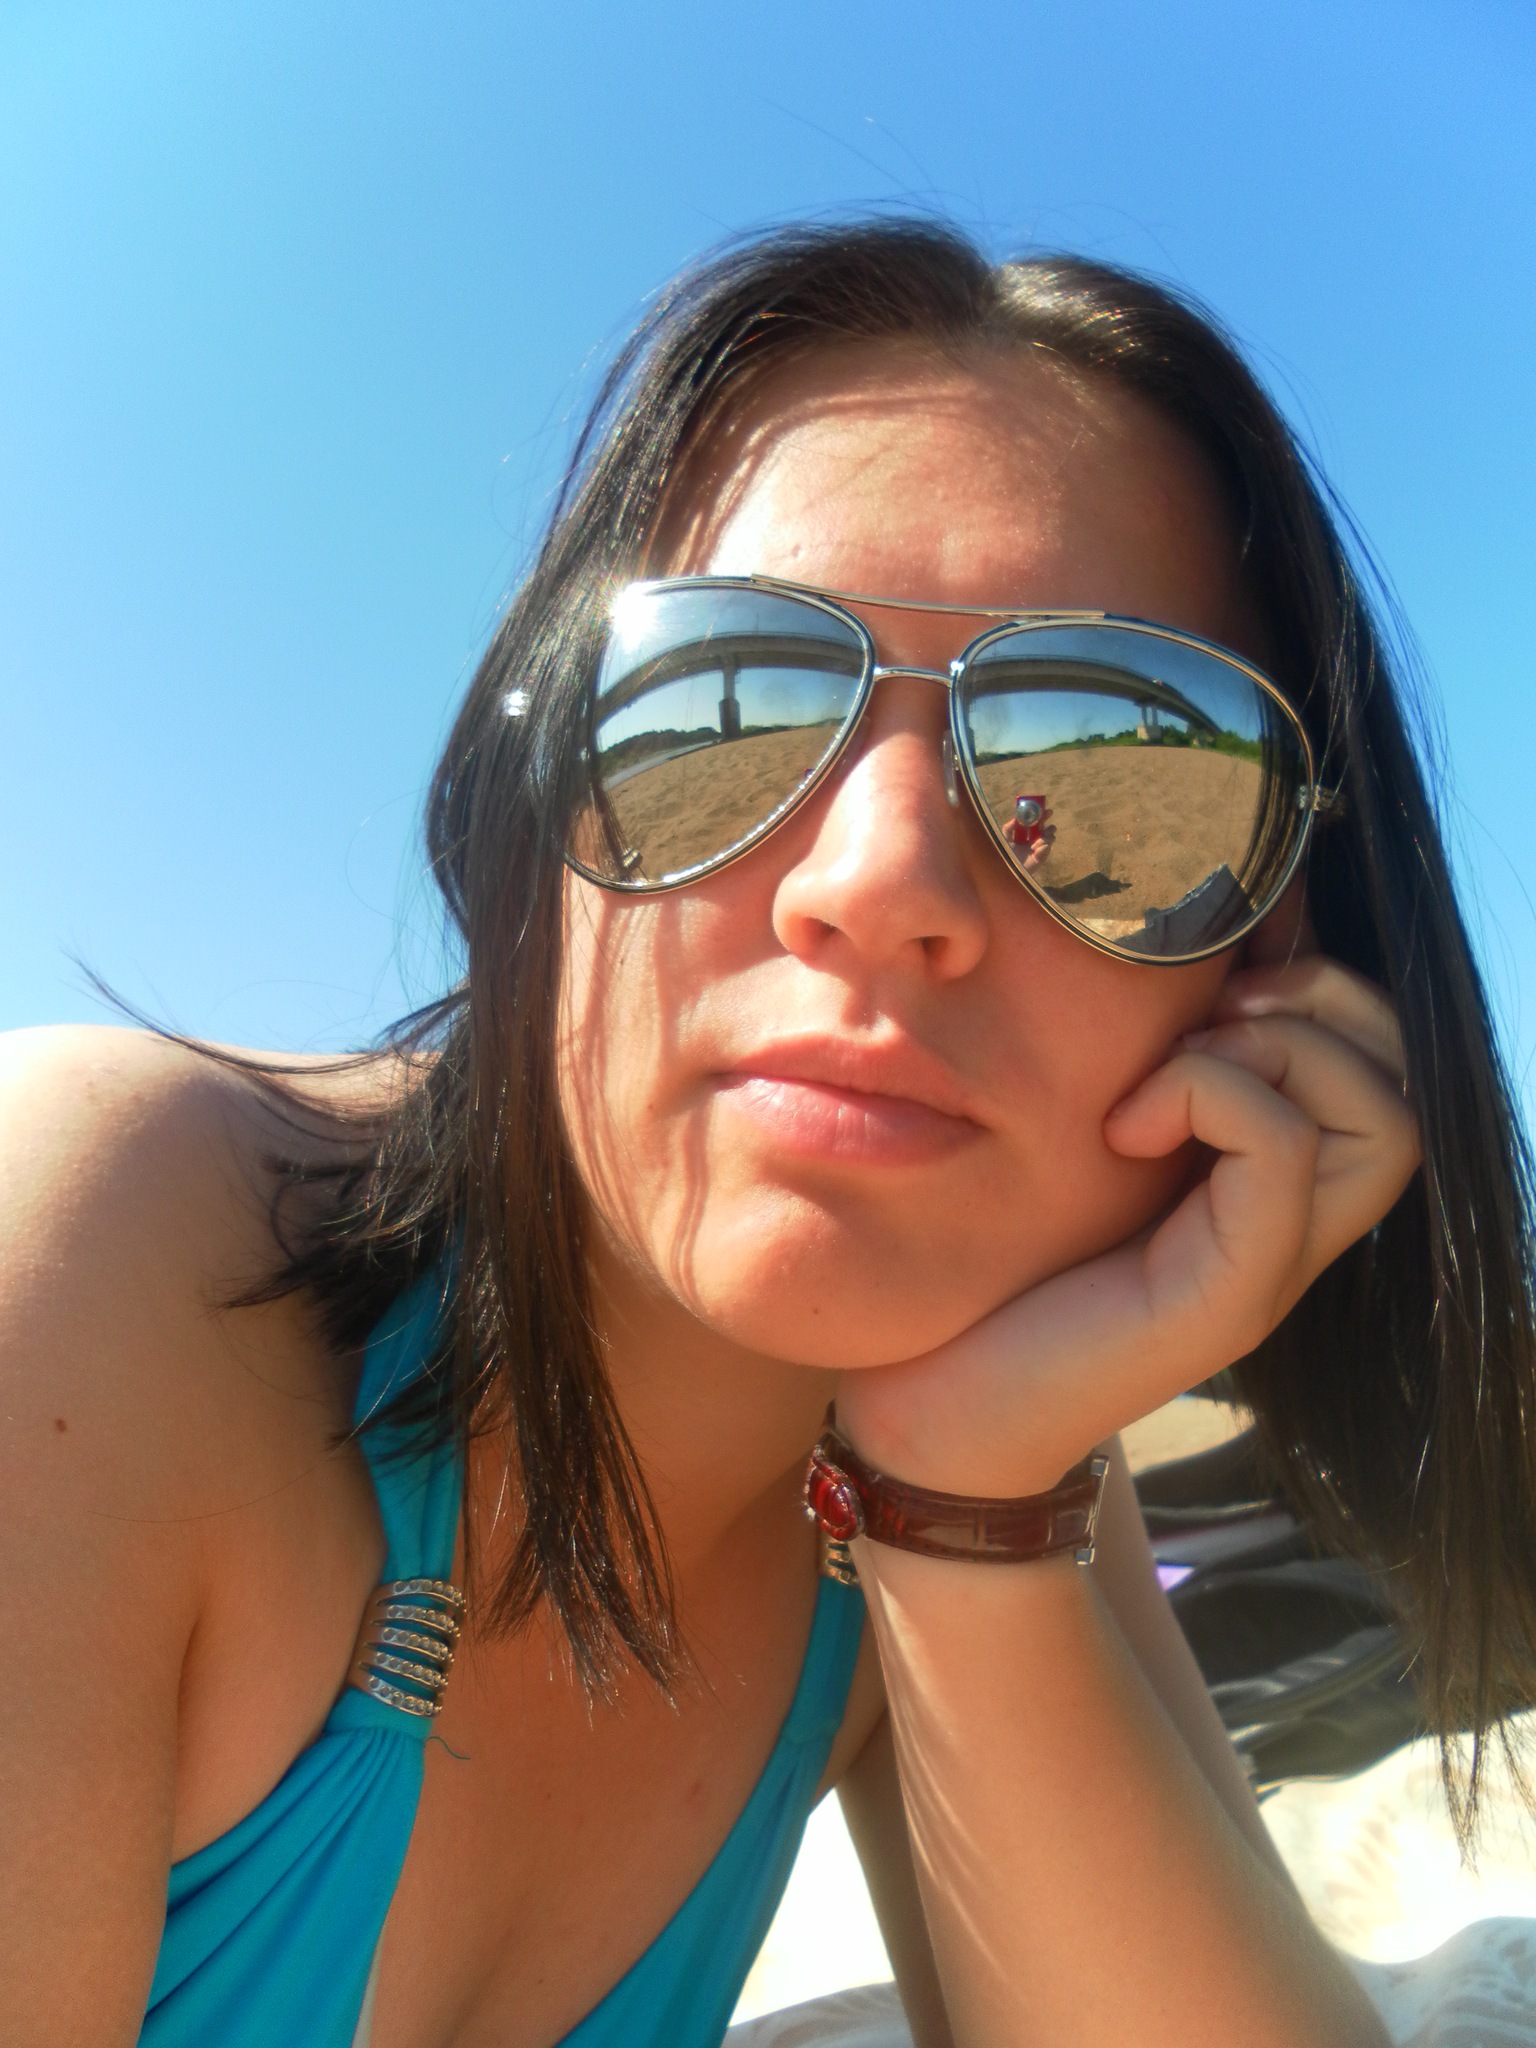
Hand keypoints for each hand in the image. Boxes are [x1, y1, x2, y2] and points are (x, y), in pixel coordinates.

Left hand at [834, 956, 1420, 1495]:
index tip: (1207, 999)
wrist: (940, 1413)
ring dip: (1272, 1053)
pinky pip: (1285, 1156)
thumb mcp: (1077, 1148)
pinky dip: (1210, 1099)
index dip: (1320, 994)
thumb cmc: (993, 1273)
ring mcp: (1270, 1269)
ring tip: (1169, 1078)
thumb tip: (1161, 962)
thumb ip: (1138, 1077)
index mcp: (1262, 1186)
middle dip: (1318, 1009)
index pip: (1383, 1064)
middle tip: (1201, 1030)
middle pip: (1406, 1087)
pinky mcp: (1228, 1299)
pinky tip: (1123, 1131)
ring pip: (1383, 1121)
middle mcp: (1290, 1228)